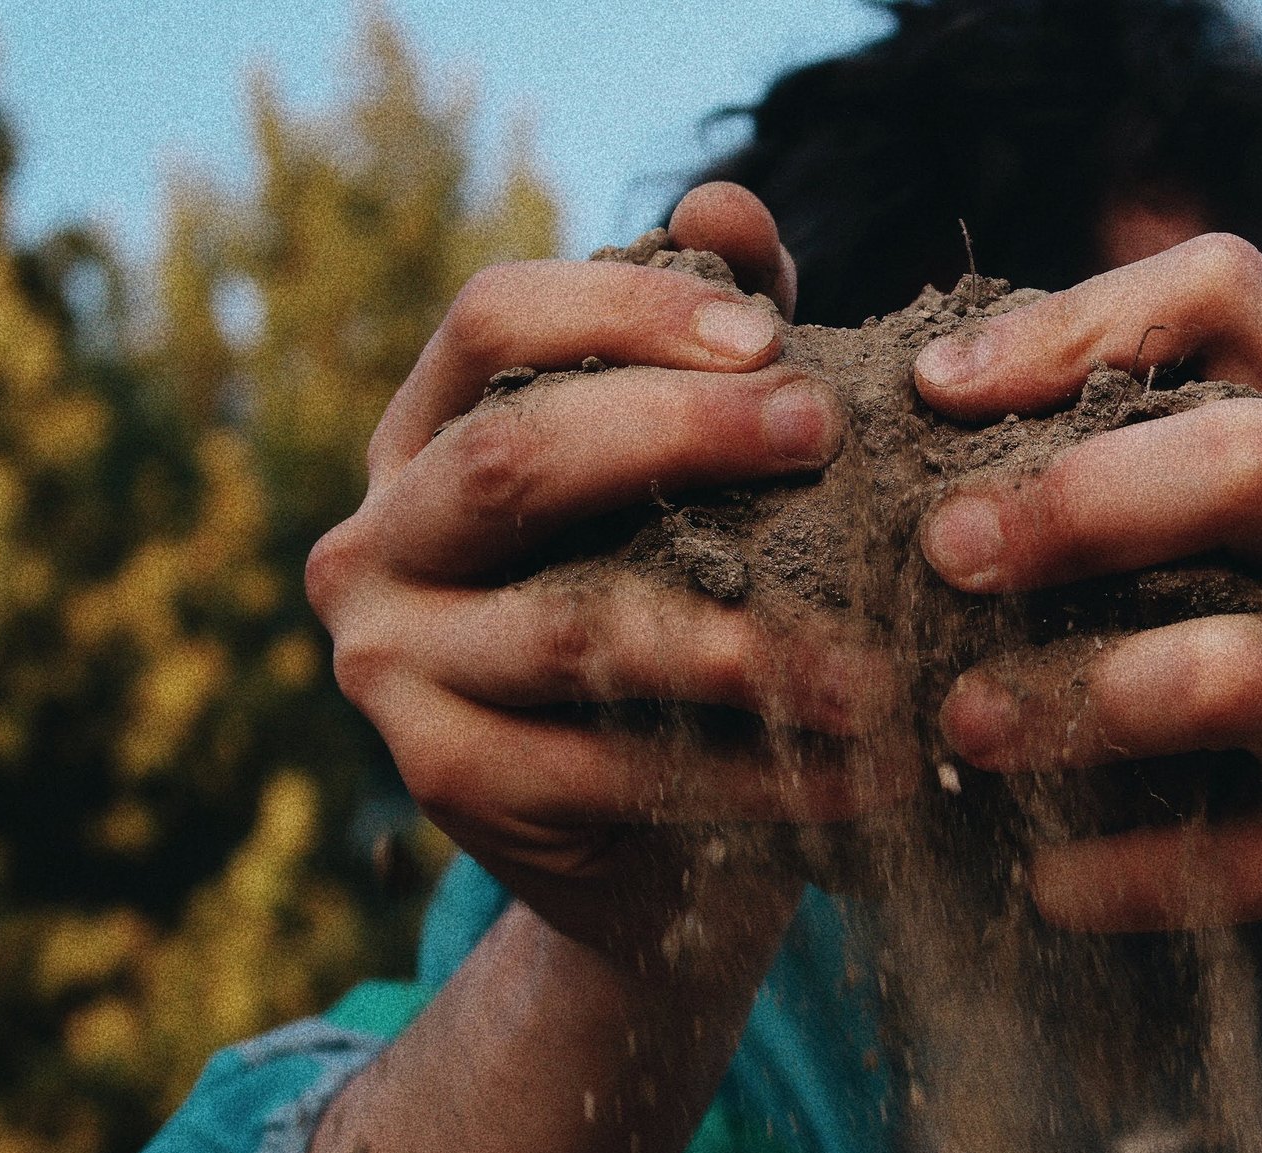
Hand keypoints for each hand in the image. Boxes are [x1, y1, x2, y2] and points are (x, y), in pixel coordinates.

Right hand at [308, 185, 903, 974]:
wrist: (637, 838)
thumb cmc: (673, 616)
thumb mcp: (688, 482)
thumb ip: (706, 349)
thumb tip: (730, 204)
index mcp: (426, 435)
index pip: (493, 321)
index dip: (629, 311)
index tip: (777, 337)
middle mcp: (377, 540)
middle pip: (515, 459)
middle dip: (683, 435)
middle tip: (830, 436)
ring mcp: (391, 665)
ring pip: (574, 631)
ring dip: (748, 645)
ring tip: (884, 660)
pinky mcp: (443, 779)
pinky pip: (606, 767)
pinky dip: (747, 773)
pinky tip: (858, 774)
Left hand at [911, 233, 1261, 1016]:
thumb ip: (1250, 451)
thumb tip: (989, 416)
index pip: (1235, 298)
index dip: (1069, 324)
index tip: (942, 390)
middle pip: (1242, 462)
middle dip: (1067, 499)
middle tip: (941, 550)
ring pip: (1226, 669)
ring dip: (1061, 697)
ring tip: (962, 722)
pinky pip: (1224, 862)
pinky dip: (1110, 874)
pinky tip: (1041, 875)